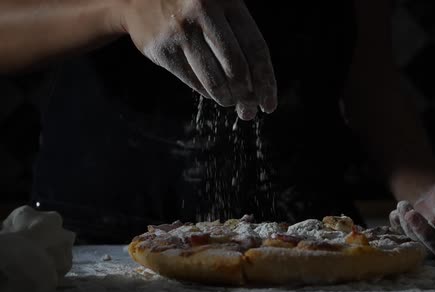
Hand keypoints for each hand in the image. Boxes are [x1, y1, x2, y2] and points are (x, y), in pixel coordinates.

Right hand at [118, 0, 276, 119]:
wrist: (137, 0)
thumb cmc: (192, 9)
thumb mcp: (220, 8)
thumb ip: (240, 41)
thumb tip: (257, 94)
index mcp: (227, 1)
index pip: (256, 48)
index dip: (266, 81)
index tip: (269, 105)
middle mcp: (204, 13)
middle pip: (237, 67)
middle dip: (246, 95)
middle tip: (248, 110)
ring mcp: (181, 31)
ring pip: (214, 80)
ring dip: (227, 98)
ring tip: (230, 101)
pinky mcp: (163, 49)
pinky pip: (193, 82)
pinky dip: (207, 92)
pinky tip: (211, 90)